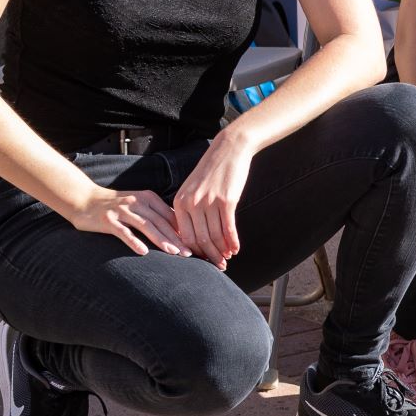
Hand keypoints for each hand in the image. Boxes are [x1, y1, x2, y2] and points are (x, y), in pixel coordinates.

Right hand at [67, 186, 187, 256]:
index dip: (184, 229)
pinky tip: (144, 252)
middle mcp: (137, 202)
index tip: (196, 243)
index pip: (170, 215)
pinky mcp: (108, 220)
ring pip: (146, 226)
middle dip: (177, 238)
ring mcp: (122, 211)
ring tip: (174, 252)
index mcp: (148, 198)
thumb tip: (180, 230)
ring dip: (161, 240)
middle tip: (190, 253)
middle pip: (161, 222)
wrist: (84, 199)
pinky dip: (134, 242)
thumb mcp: (138, 205)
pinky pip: (124, 232)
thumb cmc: (115, 206)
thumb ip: (156, 214)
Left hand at [170, 132, 255, 267]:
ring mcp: (209, 202)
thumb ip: (188, 209)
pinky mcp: (227, 200)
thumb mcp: (192, 188)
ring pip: (214, 235)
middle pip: (199, 239)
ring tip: (228, 260)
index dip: (195, 252)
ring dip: (222, 251)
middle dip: (209, 256)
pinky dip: (233, 241)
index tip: (202, 262)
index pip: (184, 236)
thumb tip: (191, 235)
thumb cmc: (212, 170)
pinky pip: (228, 227)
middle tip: (218, 267)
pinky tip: (236, 249)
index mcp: (179, 202)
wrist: (229, 149)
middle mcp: (192, 203)